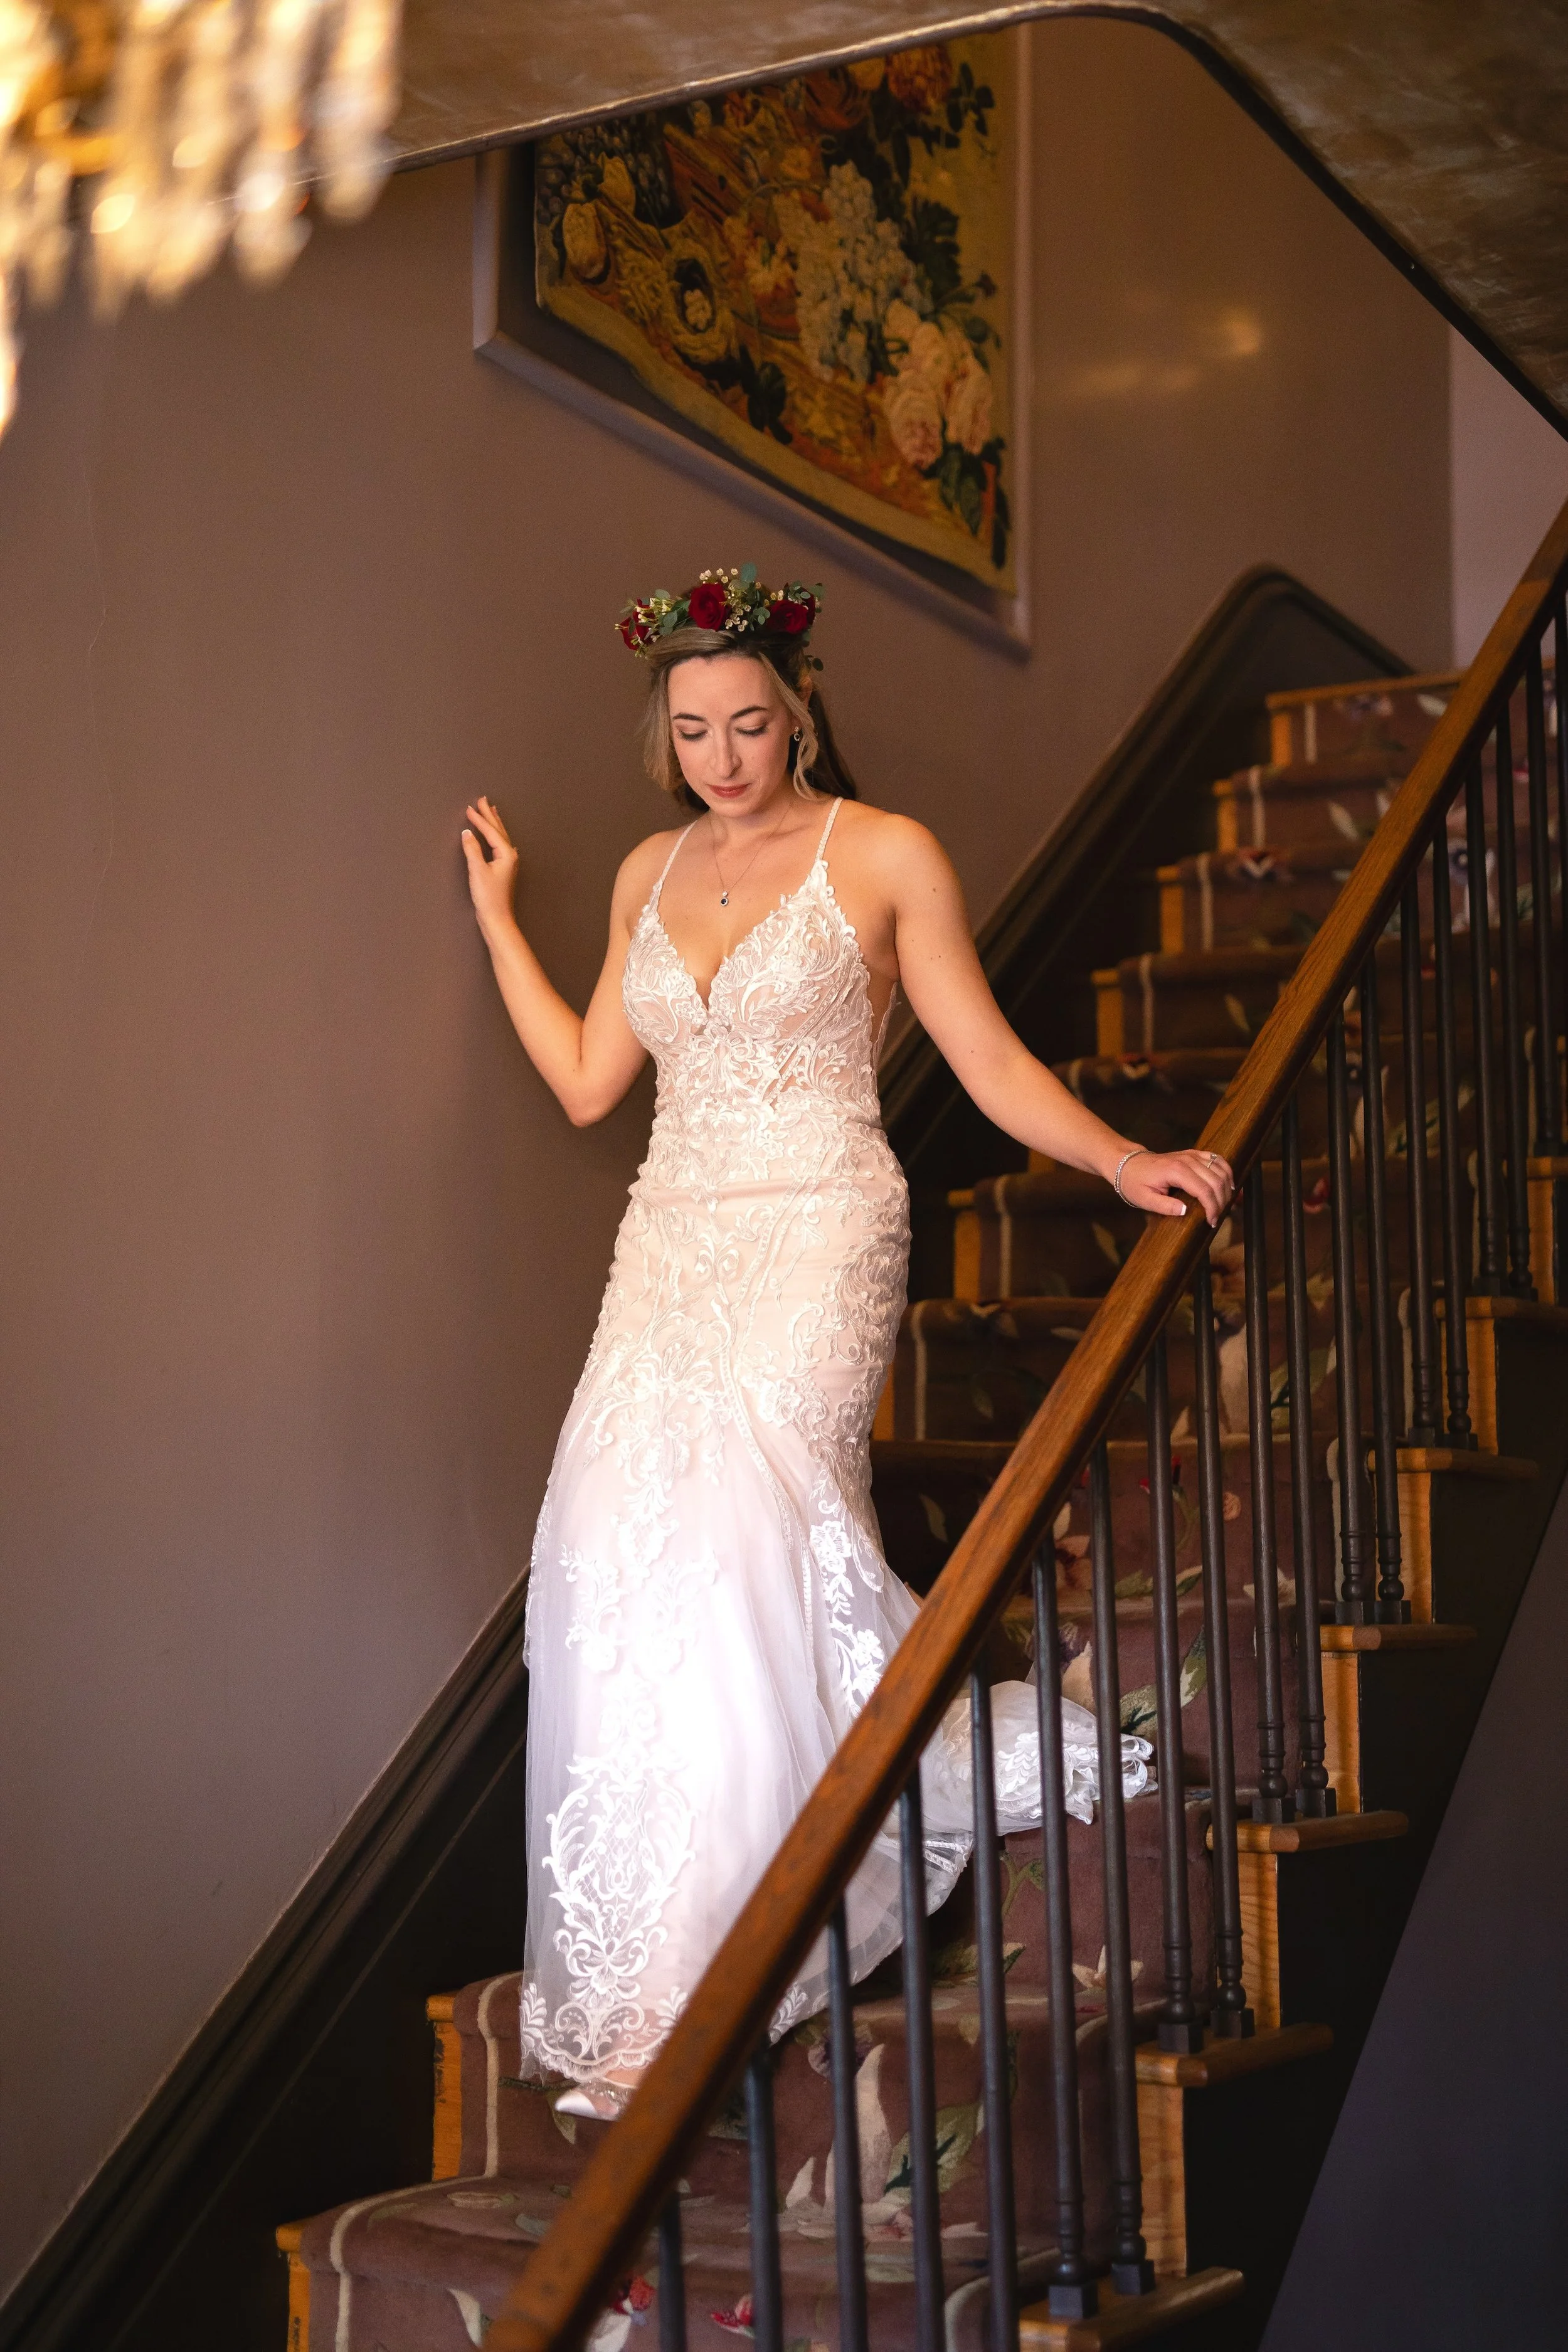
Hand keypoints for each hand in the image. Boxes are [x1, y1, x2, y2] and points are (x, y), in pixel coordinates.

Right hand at [462, 796, 519, 937]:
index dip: (479, 819)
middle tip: (483, 800)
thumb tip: (467, 833)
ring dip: (495, 823)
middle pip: (499, 830)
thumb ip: (472, 850)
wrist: (498, 918)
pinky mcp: (505, 869)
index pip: (490, 831)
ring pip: (501, 836)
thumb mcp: (477, 871)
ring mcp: (509, 862)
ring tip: (492, 810)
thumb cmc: (488, 897)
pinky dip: (497, 835)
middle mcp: (511, 855)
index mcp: (506, 853)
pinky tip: (499, 836)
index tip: (469, 808)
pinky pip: (501, 845)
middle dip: (490, 815)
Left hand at [1115, 1147, 1233, 1227]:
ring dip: (1227, 1188)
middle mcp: (1187, 1160)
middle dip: (1222, 1201)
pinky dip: (1227, 1172)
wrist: (1129, 1164)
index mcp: (1176, 1171)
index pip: (1204, 1190)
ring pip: (1221, 1169)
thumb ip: (1165, 1206)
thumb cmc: (1135, 1183)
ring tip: (1224, 1206)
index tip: (1212, 1222)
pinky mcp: (1195, 1154)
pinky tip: (1228, 1186)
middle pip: (1216, 1181)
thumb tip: (1185, 1212)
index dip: (1212, 1208)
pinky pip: (1218, 1159)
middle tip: (1218, 1218)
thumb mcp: (1144, 1199)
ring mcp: (1192, 1154)